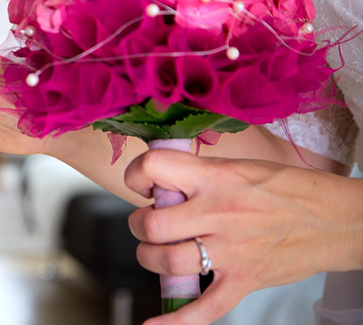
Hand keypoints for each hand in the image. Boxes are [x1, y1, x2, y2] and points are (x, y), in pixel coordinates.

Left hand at [123, 149, 362, 323]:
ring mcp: (232, 251)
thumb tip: (159, 178)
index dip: (136, 175)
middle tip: (146, 223)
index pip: (154, 170)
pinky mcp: (244, 281)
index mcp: (215, 177)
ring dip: (149, 258)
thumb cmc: (286, 189)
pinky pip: (204, 309)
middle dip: (138, 225)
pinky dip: (176, 321)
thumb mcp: (239, 166)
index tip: (140, 183)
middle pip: (151, 225)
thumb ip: (198, 173)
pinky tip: (155, 324)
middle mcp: (219, 212)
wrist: (337, 220)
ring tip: (155, 251)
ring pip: (166, 262)